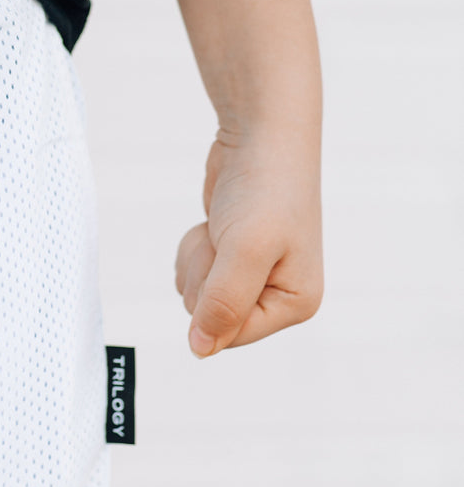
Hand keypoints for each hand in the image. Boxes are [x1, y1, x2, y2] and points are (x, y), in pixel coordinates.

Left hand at [175, 130, 322, 356]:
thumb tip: (201, 350)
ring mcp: (252, 279)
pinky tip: (215, 224)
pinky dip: (192, 248)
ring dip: (198, 260)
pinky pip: (190, 274)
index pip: (230, 335)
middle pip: (208, 316)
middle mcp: (277, 297)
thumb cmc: (265, 189)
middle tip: (227, 237)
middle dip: (205, 275)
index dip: (214, 300)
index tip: (230, 258)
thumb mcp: (245, 250)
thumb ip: (224, 304)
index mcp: (296, 305)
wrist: (261, 137)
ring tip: (225, 227)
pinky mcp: (229, 261)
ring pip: (194, 296)